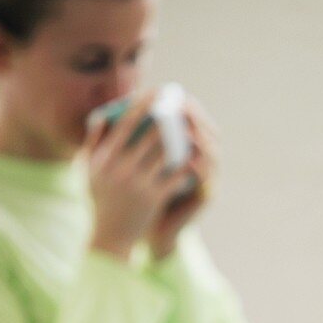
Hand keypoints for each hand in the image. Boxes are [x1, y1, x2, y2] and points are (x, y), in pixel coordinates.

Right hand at [85, 91, 190, 261]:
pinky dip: (185, 166)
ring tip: (191, 130)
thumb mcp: (90, 172)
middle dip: (169, 120)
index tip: (155, 93)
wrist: (111, 238)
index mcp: (104, 159)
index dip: (142, 106)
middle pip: (150, 135)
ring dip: (181, 140)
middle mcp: (120, 169)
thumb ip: (94, 143)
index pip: (125, 124)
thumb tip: (102, 116)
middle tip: (182, 107)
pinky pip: (175, 175)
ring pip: (166, 153)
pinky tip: (194, 159)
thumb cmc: (101, 202)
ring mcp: (138, 184)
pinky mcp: (153, 198)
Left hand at [146, 97, 218, 261]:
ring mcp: (208, 180)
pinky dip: (200, 166)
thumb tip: (109, 113)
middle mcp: (203, 163)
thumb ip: (132, 142)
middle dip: (198, 118)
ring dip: (201, 139)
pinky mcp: (206, 197)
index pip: (196, 121)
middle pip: (210, 132)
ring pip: (213, 154)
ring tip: (186, 128)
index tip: (173, 93)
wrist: (151, 229)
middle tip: (183, 106)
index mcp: (189, 151)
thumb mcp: (137, 165)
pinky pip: (208, 179)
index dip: (189, 106)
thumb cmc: (141, 195)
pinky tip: (189, 157)